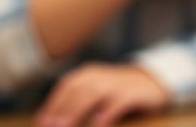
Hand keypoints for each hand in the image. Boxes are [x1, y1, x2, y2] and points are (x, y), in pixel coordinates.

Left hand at [35, 64, 170, 126]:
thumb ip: (76, 101)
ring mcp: (117, 83)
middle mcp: (100, 76)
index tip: (42, 122)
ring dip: (76, 111)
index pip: (66, 86)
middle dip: (61, 109)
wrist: (153, 82)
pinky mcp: (132, 93)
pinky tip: (97, 125)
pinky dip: (105, 114)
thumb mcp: (95, 91)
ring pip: (93, 94)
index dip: (52, 103)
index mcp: (88, 74)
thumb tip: (53, 121)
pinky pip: (117, 103)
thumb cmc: (117, 92)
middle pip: (77, 90)